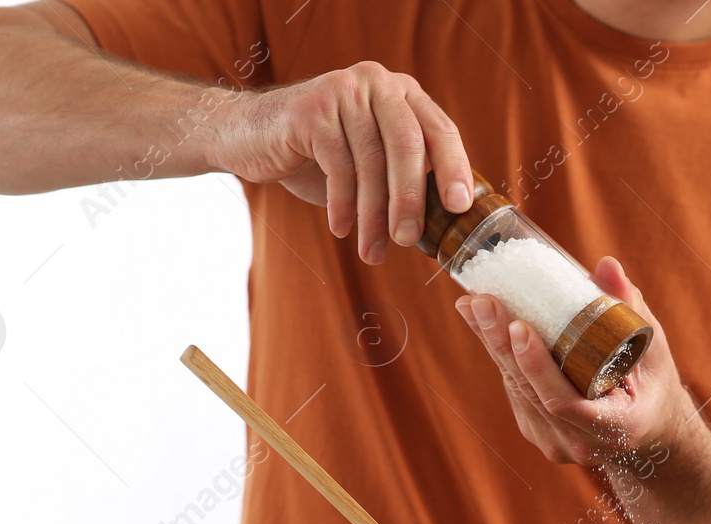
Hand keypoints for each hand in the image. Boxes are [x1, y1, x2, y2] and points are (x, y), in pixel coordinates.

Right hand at [212, 61, 472, 263]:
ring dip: (373, 215)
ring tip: (372, 252)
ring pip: (371, 161)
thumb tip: (446, 226)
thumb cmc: (319, 157)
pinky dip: (343, 204)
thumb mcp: (370, 163)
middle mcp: (378, 84)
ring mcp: (345, 90)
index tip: (460, 209)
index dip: (454, 169)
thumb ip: (405, 177)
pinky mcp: (312, 108)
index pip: (441, 131)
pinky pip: (338, 165)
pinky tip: (341, 228)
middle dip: (411, 199)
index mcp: (403, 94)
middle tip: (409, 241)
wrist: (250, 135)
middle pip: (409, 145)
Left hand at [456, 257, 690, 466]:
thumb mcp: (652, 347)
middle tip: (481, 301)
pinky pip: (517, 393)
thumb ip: (630, 308)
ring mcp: (556, 444)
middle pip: (530, 392)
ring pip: (517, 390)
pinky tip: (484, 327)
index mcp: (616, 426)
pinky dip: (503, 358)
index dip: (537, 366)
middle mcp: (581, 444)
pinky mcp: (540, 435)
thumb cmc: (653, 385)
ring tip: (474, 305)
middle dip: (501, 343)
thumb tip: (606, 266)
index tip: (518, 325)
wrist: (649, 430)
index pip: (564, 401)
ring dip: (492, 346)